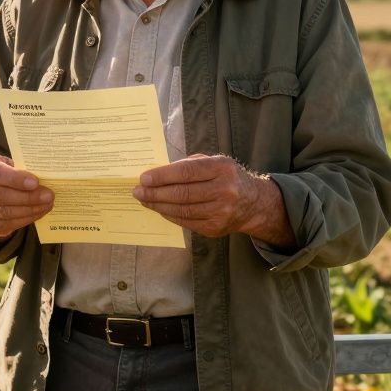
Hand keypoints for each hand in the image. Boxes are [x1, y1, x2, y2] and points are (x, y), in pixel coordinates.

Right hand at [0, 154, 53, 242]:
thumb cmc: (4, 172)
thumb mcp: (9, 164)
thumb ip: (22, 168)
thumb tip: (46, 177)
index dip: (15, 179)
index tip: (35, 182)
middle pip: (0, 195)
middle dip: (27, 197)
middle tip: (48, 195)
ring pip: (4, 212)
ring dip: (29, 209)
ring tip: (47, 204)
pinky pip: (7, 224)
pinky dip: (26, 219)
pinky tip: (39, 212)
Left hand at [133, 154, 294, 246]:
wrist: (252, 203)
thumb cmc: (226, 177)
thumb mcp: (214, 162)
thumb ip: (189, 165)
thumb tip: (157, 173)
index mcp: (222, 168)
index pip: (186, 172)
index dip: (162, 175)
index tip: (144, 178)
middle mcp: (224, 191)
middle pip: (182, 193)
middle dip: (155, 192)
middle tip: (138, 191)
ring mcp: (221, 212)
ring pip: (182, 210)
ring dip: (158, 205)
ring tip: (144, 200)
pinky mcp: (215, 228)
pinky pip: (186, 222)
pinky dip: (169, 215)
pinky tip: (159, 209)